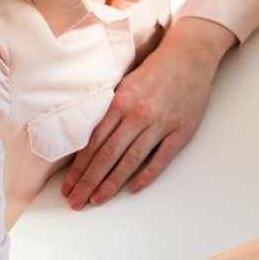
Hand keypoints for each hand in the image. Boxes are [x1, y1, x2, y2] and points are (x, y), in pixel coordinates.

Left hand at [62, 17, 234, 208]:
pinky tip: (132, 189)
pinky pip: (161, 158)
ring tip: (96, 200)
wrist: (190, 57)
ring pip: (131, 160)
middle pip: (108, 155)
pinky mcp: (182, 131)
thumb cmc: (155, 71)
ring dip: (111, 183)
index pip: (94, 143)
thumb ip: (110, 111)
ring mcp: (162, 124)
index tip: (68, 186)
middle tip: (76, 202)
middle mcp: (138, 115)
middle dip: (89, 182)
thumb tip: (89, 143)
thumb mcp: (125, 85)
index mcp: (121, 103)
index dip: (79, 168)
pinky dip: (147, 175)